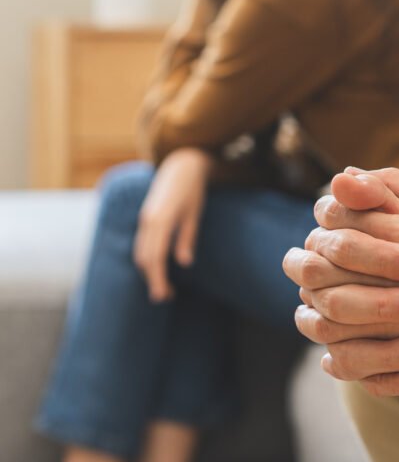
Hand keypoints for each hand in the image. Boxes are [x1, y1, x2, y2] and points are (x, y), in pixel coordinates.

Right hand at [134, 148, 212, 301]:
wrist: (182, 164)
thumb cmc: (192, 189)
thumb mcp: (194, 214)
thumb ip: (186, 238)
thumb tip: (184, 262)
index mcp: (160, 221)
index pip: (155, 258)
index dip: (157, 279)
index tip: (163, 296)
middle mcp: (148, 221)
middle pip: (144, 258)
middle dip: (153, 280)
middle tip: (166, 297)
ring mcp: (145, 218)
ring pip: (140, 252)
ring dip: (149, 271)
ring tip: (163, 286)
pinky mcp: (146, 217)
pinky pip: (142, 243)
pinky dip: (147, 258)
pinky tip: (157, 268)